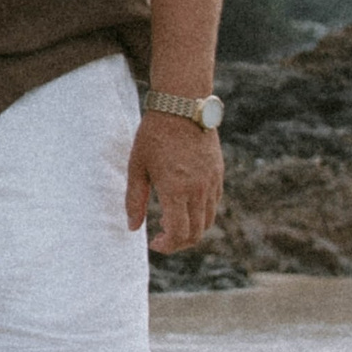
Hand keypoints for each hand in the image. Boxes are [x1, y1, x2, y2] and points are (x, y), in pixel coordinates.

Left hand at [126, 112, 222, 253]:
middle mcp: (198, 189)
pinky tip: (184, 205)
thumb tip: (133, 227)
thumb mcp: (136, 167)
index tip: (155, 242)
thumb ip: (134, 200)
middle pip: (196, 233)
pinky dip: (201, 213)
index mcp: (176, 190)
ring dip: (192, 229)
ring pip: (208, 220)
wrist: (182, 106)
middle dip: (179, 243)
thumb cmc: (153, 135)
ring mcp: (212, 181)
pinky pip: (214, 203)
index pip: (179, 233)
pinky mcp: (218, 173)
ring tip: (171, 222)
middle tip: (162, 237)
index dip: (167, 246)